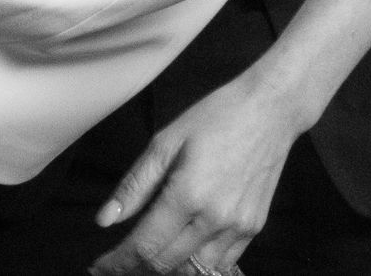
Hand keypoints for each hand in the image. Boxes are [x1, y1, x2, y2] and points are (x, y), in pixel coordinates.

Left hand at [88, 73, 305, 275]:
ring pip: (194, 270)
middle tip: (118, 262)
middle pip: (166, 264)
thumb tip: (105, 220)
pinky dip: (198, 264)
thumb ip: (134, 186)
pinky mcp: (253, 228)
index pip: (144, 246)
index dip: (117, 262)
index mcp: (187, 195)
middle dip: (136, 267)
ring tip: (149, 256)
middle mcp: (214, 219)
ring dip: (168, 269)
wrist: (270, 110)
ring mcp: (237, 227)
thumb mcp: (166, 142)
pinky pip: (222, 263)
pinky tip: (184, 251)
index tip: (100, 267)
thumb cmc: (216, 116)